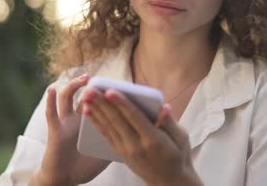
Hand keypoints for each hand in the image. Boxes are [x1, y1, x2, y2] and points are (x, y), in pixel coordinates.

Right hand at [32, 75, 109, 185]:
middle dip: (92, 85)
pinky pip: (51, 115)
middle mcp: (77, 119)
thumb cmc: (84, 167)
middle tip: (101, 76)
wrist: (64, 180)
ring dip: (73, 86)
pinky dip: (50, 102)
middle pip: (84, 96)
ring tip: (84, 80)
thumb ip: (119, 141)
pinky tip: (52, 89)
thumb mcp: (105, 153)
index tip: (116, 83)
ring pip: (66, 98)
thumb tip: (138, 135)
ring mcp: (66, 123)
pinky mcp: (55, 131)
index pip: (99, 102)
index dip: (106, 93)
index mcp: (90, 123)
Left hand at [81, 88, 202, 185]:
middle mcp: (136, 146)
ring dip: (96, 111)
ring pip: (108, 127)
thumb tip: (164, 107)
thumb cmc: (178, 156)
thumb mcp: (181, 139)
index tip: (110, 91)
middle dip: (102, 104)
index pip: (134, 118)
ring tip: (85, 97)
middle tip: (90, 89)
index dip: (121, 104)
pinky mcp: (121, 154)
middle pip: (116, 121)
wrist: (169, 182)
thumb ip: (170, 123)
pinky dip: (96, 123)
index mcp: (153, 140)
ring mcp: (127, 151)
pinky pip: (106, 135)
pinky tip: (89, 112)